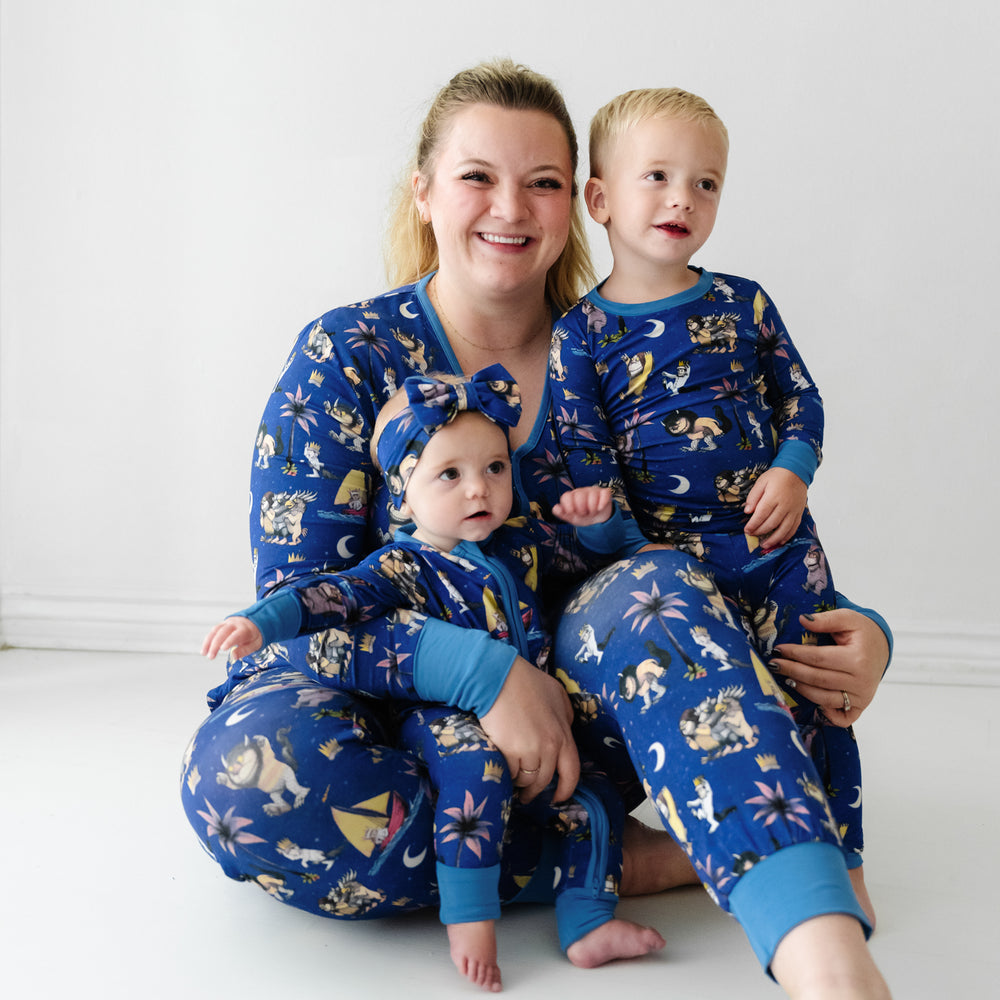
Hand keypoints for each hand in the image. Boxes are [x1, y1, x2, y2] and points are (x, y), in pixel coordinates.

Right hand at [202, 617, 262, 660]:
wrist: (254, 622)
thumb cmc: (255, 635)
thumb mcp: (255, 644)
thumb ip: (244, 650)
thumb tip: (234, 657)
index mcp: (245, 629)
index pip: (236, 634)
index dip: (229, 641)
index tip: (222, 649)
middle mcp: (235, 624)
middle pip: (223, 632)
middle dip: (215, 644)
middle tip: (211, 656)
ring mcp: (228, 623)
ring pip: (216, 630)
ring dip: (208, 641)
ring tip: (204, 653)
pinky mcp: (223, 624)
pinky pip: (214, 630)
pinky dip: (208, 639)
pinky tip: (205, 648)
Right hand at [479, 655, 579, 802]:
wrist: (498, 678)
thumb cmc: (525, 681)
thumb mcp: (555, 693)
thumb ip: (564, 713)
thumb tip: (566, 726)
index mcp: (563, 733)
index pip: (572, 770)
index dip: (566, 789)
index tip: (558, 798)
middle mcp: (550, 746)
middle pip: (545, 780)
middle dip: (536, 792)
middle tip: (527, 796)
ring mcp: (531, 750)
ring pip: (527, 780)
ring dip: (519, 784)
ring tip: (512, 783)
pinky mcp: (511, 752)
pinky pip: (510, 774)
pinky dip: (506, 775)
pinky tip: (502, 770)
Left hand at [551, 486, 612, 526]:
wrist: (597, 518)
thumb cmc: (583, 515)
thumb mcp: (571, 517)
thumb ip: (562, 513)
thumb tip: (555, 508)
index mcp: (571, 497)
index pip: (566, 496)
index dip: (568, 507)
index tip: (571, 513)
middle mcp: (581, 492)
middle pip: (579, 496)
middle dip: (581, 509)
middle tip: (583, 514)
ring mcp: (593, 491)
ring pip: (592, 496)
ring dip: (592, 509)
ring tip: (592, 512)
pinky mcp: (604, 493)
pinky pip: (604, 494)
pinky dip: (602, 503)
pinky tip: (599, 508)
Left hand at [744, 467, 806, 549]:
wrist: (797, 471)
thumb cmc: (777, 476)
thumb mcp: (761, 482)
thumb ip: (753, 497)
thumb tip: (747, 511)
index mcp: (773, 496)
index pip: (761, 514)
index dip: (753, 524)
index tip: (747, 530)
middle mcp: (785, 505)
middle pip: (772, 523)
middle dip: (760, 531)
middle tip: (752, 535)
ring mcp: (793, 510)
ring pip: (784, 529)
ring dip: (774, 539)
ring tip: (765, 545)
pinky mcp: (799, 513)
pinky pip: (794, 527)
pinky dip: (787, 536)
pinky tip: (780, 541)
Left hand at [770, 609, 888, 726]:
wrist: (881, 648)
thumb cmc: (862, 633)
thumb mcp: (848, 618)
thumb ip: (826, 619)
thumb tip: (803, 619)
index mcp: (858, 658)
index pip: (818, 658)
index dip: (795, 654)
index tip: (777, 649)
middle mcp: (861, 681)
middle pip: (818, 679)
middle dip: (792, 671)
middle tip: (774, 664)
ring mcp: (862, 697)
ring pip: (825, 698)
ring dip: (802, 690)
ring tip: (786, 678)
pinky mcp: (861, 707)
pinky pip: (842, 718)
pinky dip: (827, 715)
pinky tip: (812, 705)